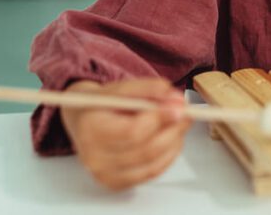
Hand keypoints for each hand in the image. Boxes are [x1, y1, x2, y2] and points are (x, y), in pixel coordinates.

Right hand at [60, 78, 191, 190]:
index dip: (160, 119)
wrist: (83, 120)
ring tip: (179, 123)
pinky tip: (171, 139)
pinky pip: (150, 173)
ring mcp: (105, 174)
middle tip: (187, 114)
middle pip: (146, 150)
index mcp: (91, 129)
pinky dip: (167, 155)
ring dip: (174, 142)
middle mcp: (94, 157)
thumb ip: (150, 89)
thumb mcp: (122, 87)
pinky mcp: (116, 182)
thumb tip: (178, 100)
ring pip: (152, 164)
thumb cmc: (103, 103)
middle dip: (173, 130)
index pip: (132, 132)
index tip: (179, 107)